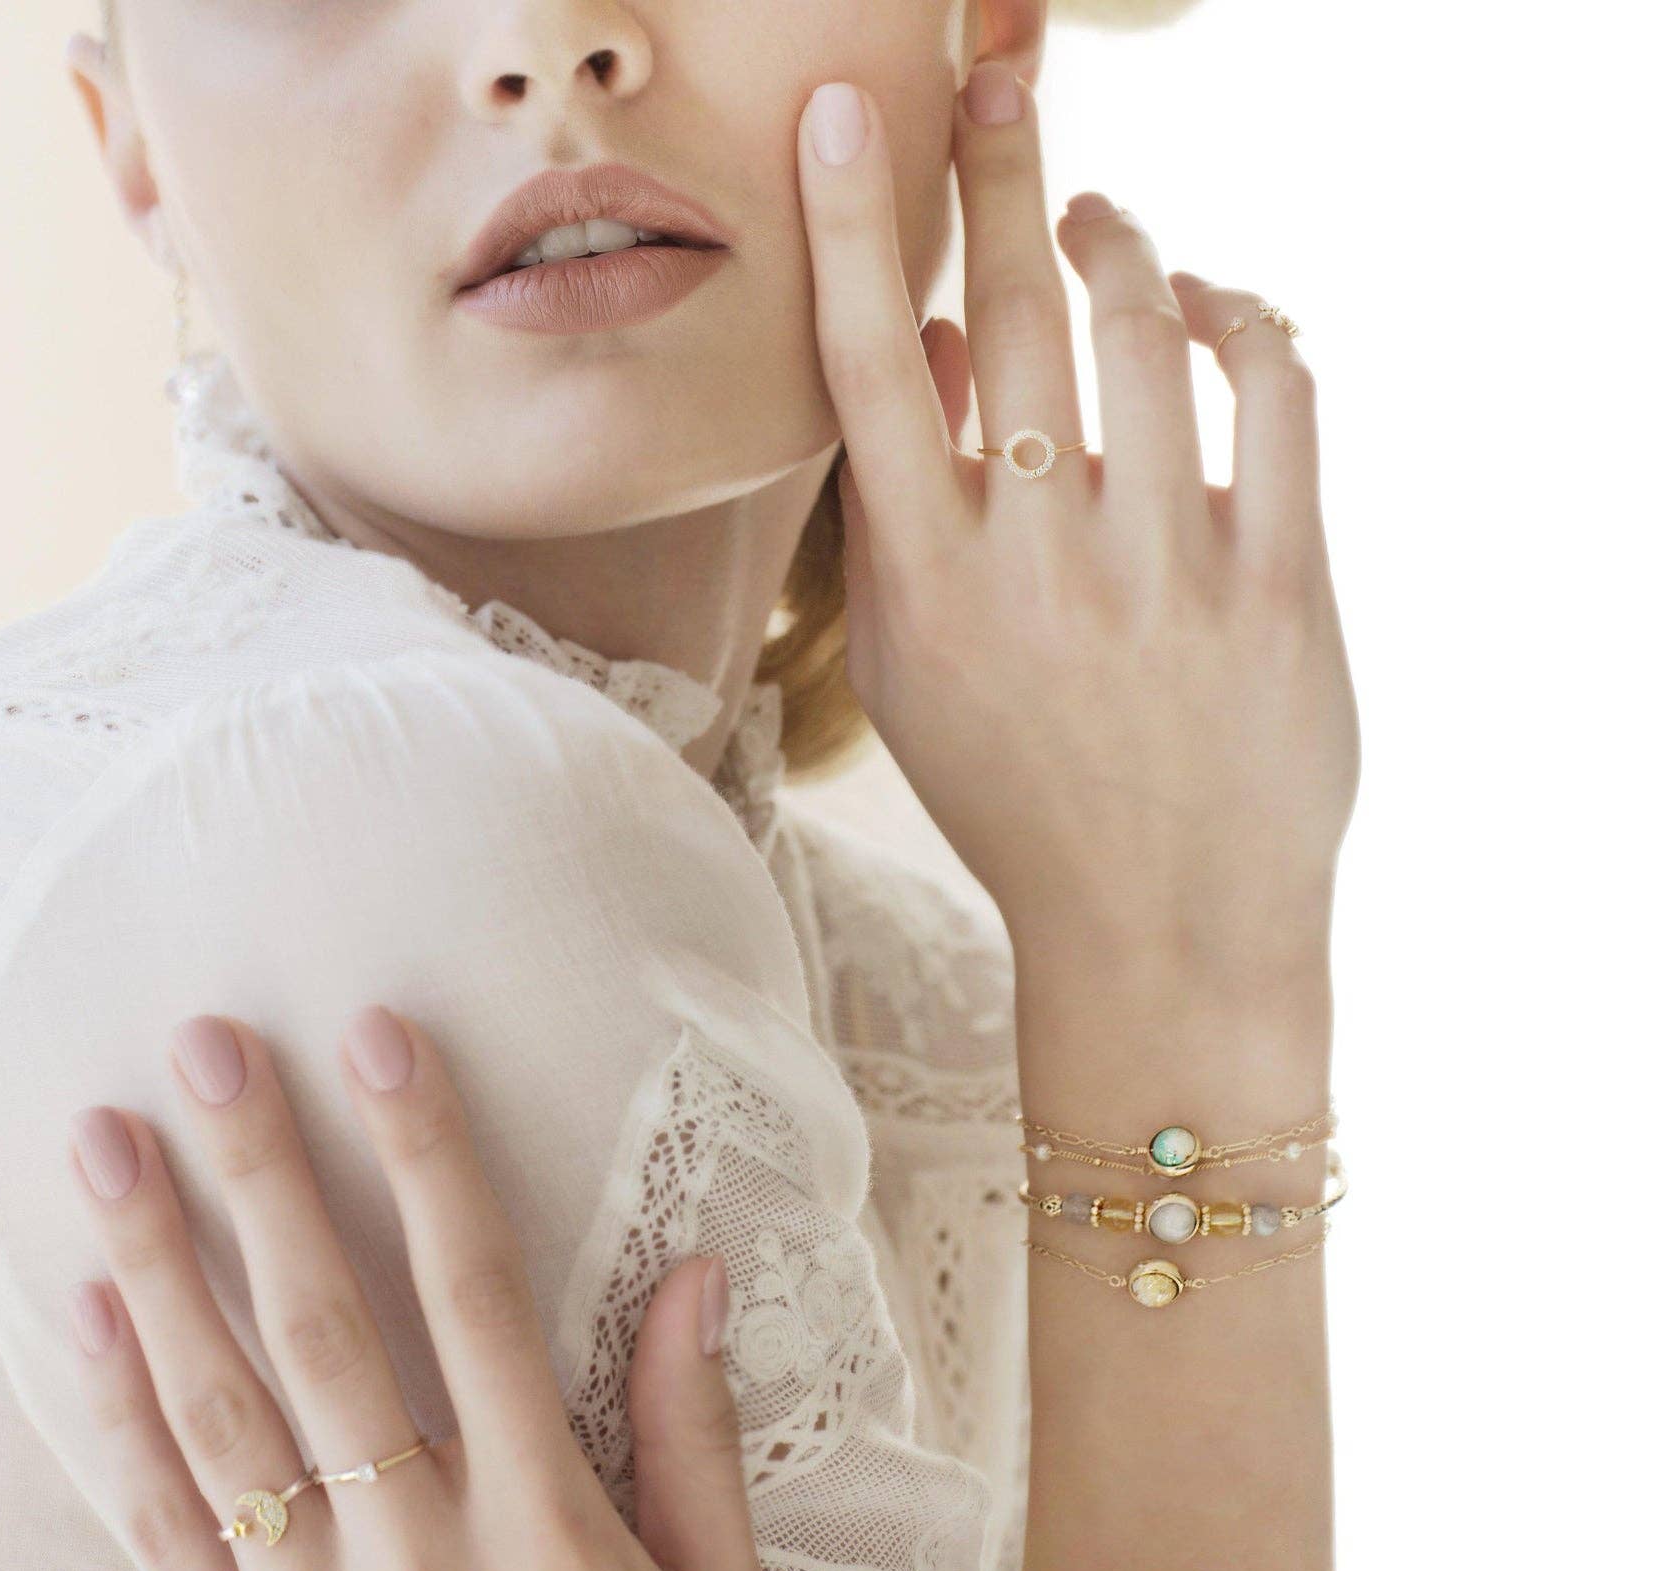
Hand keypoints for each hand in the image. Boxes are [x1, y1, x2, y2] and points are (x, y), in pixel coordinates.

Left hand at [60, 1006, 777, 1570]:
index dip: (429, 1157)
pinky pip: (171, 1549)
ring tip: (101, 1151)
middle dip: (264, 1177)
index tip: (385, 1043)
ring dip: (161, 1272)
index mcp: (553, 1539)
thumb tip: (692, 1275)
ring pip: (226, 1425)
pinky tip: (89, 1325)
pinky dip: (125, 1430)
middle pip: (328, 1336)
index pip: (479, 1302)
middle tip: (205, 1049)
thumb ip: (694, 1442)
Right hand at [796, 62, 1358, 971]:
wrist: (1158, 928)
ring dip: (1122, 241)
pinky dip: (1242, 320)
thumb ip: (895, 519)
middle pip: (1013, 314)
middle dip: (1004, 169)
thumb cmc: (1018, 799)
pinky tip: (1211, 312)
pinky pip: (1274, 394)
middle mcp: (1036, 566)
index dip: (859, 228)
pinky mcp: (1278, 585)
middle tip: (996, 71)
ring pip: (1142, 330)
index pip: (873, 371)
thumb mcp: (911, 676)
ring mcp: (1164, 572)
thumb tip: (933, 341)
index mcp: (928, 589)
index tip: (848, 113)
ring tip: (1103, 220)